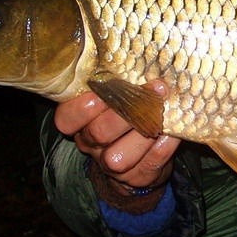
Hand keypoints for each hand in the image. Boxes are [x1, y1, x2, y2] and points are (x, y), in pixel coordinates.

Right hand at [54, 79, 179, 207]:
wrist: (138, 160)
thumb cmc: (125, 115)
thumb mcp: (115, 98)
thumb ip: (118, 84)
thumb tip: (139, 59)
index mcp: (80, 123)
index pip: (66, 119)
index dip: (80, 108)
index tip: (99, 94)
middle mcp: (91, 145)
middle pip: (98, 133)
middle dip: (123, 112)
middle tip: (148, 91)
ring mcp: (112, 165)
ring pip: (118, 157)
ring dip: (142, 133)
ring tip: (161, 112)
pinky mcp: (137, 178)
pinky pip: (148, 164)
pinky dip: (162, 147)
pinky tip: (171, 132)